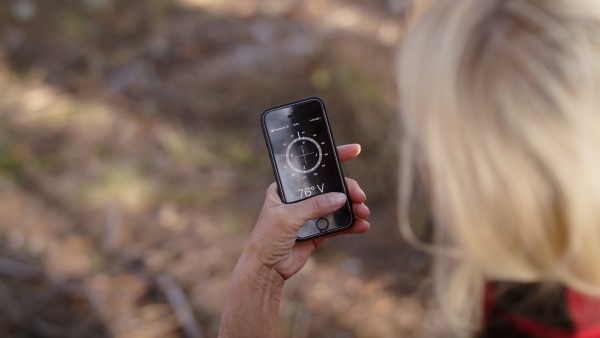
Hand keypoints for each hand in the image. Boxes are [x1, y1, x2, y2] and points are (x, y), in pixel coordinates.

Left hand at [244, 144, 369, 280]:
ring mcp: (310, 214)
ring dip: (353, 207)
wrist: (266, 269)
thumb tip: (340, 198)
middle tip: (360, 196)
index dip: (333, 157)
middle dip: (348, 189)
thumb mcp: (287, 218)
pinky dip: (351, 224)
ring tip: (363, 213)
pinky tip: (362, 226)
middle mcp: (300, 198)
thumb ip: (313, 207)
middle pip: (330, 186)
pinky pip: (338, 224)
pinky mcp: (318, 231)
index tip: (354, 150)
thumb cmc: (267, 238)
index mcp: (287, 188)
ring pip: (337, 204)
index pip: (312, 167)